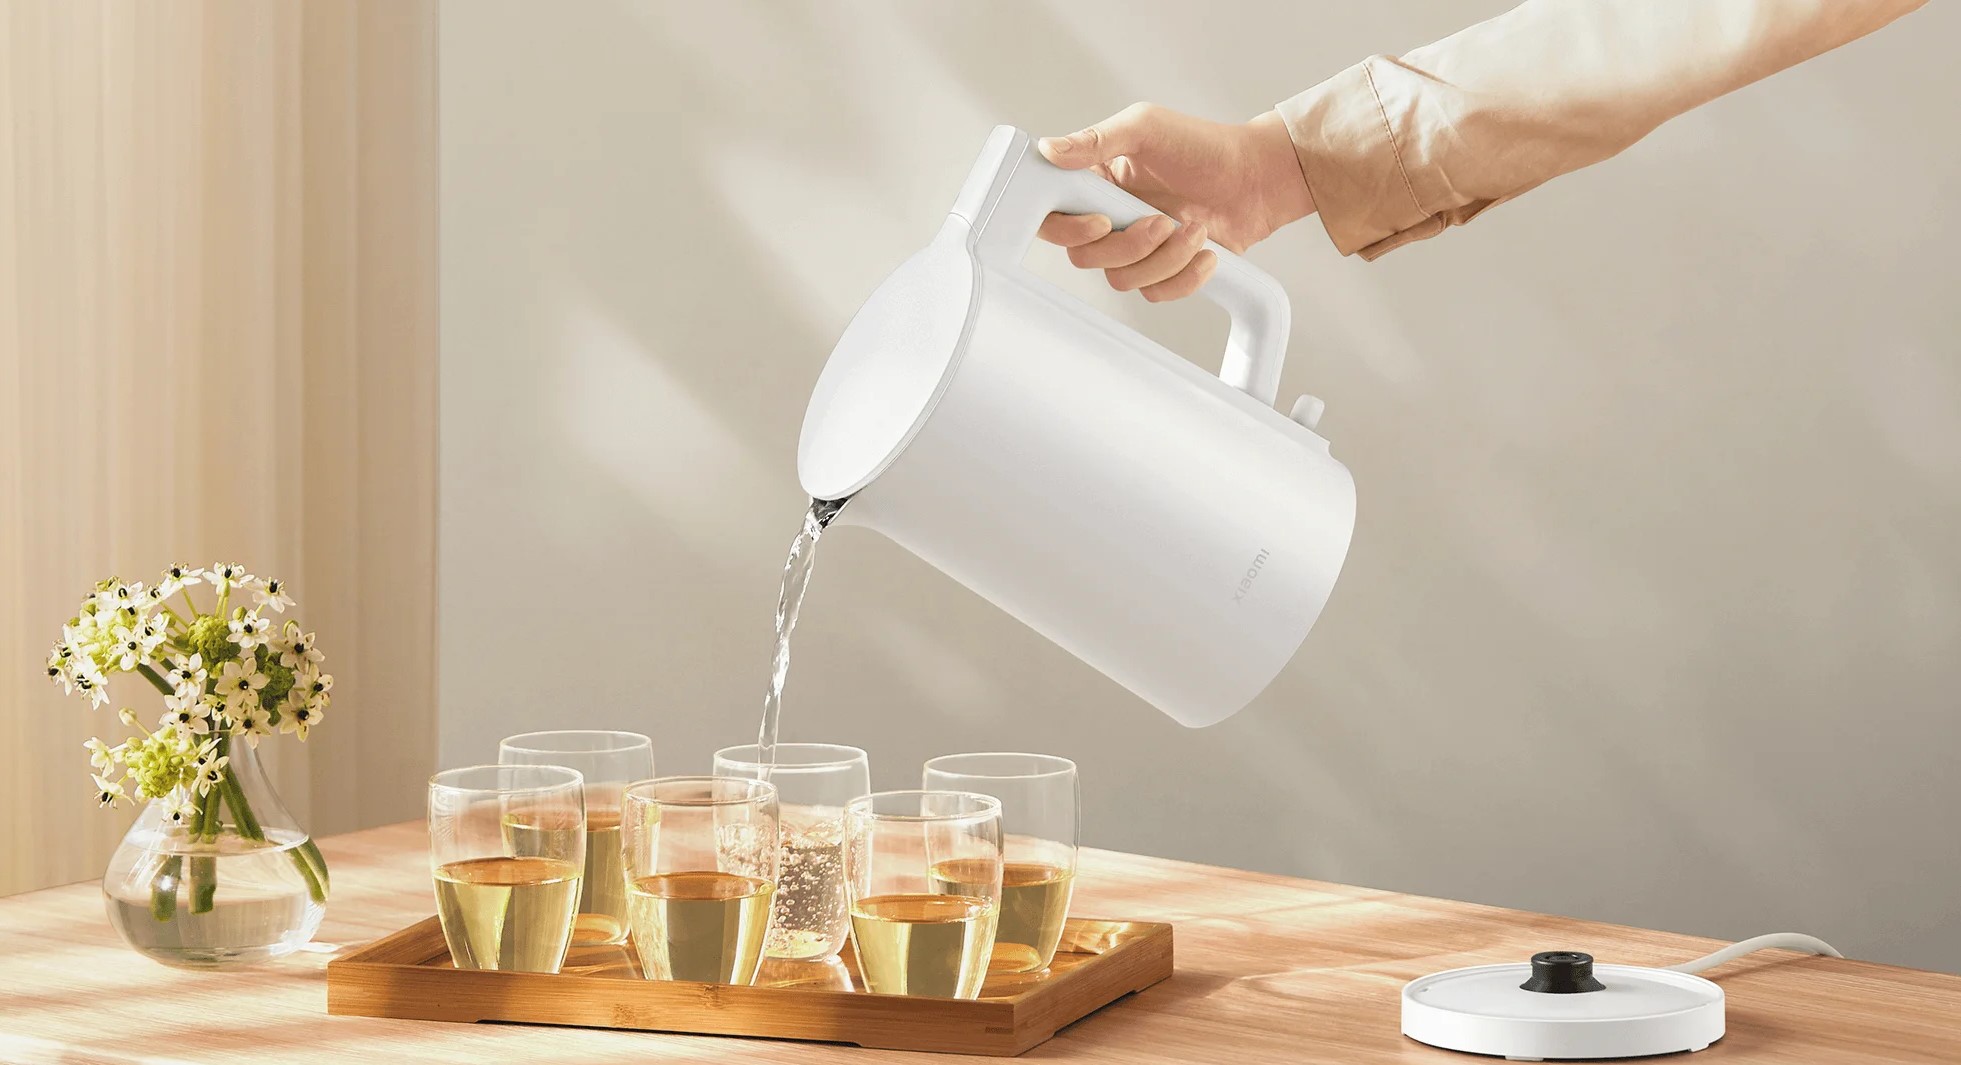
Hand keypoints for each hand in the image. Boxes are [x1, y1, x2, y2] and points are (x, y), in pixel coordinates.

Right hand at [1037, 105, 1313, 301]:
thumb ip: (1096, 140)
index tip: (1103, 221)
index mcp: (1095, 183)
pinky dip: (1184, 277)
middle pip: (1086, 257)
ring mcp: (1135, 248)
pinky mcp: (1163, 271)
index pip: (1054, 219)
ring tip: (1195, 228)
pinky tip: (1205, 251)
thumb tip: (1049, 150)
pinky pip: (1155, 293)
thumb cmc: (1203, 146)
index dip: (1070, 230)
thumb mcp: (1145, 128)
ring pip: (1122, 279)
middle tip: (1162, 221)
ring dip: (1164, 259)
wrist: (1256, 178)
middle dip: (1129, 246)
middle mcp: (1109, 218)